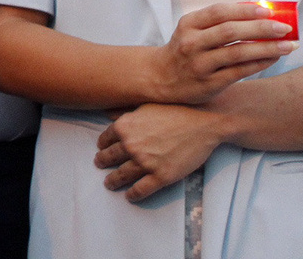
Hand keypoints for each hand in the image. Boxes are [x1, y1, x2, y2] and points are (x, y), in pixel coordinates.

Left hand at [95, 103, 224, 201]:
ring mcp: (145, 162)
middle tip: (100, 166)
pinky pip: (141, 190)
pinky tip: (130, 196)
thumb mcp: (146, 105)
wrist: (203, 124)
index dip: (102, 145)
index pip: (105, 139)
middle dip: (103, 162)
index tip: (101, 149)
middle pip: (110, 158)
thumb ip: (125, 111)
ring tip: (109, 183)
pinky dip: (133, 195)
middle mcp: (131, 145)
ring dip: (113, 181)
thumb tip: (107, 114)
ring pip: (122, 175)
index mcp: (125, 126)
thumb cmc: (176, 111)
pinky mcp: (161, 176)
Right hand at [148, 2, 294, 103]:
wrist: (162, 77)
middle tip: (285, 28)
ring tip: (288, 45)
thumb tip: (260, 14)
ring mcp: (200, 64)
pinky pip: (240, 72)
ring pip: (238, 53)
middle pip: (231, 32)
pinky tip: (273, 58)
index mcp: (188, 24)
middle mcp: (192, 43)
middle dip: (261, 28)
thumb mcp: (193, 30)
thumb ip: (219, 22)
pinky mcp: (209, 83)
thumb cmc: (186, 49)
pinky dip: (259, 63)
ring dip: (267, 48)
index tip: (269, 10)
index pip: (219, 12)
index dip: (245, 10)